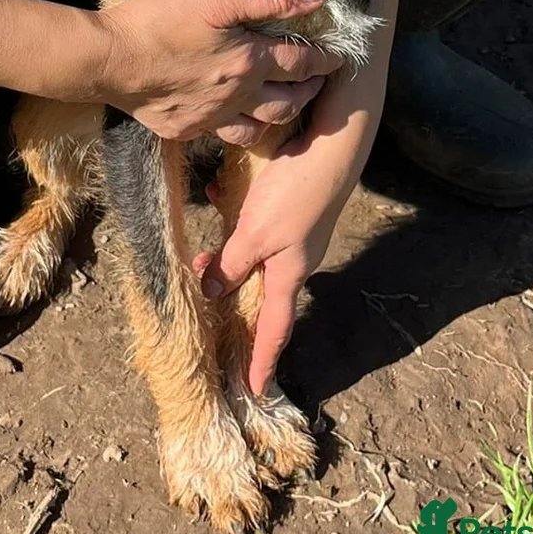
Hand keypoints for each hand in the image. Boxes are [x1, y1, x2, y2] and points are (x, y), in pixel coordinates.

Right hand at [94, 0, 340, 142]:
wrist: (108, 59)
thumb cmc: (159, 21)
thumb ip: (268, 0)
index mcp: (249, 61)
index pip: (302, 62)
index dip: (325, 59)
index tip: (339, 57)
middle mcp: (238, 96)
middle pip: (289, 101)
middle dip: (310, 90)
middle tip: (318, 80)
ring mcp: (211, 119)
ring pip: (261, 128)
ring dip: (281, 115)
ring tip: (286, 102)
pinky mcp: (186, 130)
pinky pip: (223, 135)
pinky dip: (239, 126)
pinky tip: (236, 116)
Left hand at [196, 76, 378, 393]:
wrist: (331, 144)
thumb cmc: (295, 191)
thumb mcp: (255, 233)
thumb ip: (231, 263)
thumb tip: (213, 293)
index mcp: (289, 274)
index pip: (274, 329)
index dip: (262, 360)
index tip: (253, 390)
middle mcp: (294, 258)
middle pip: (260, 291)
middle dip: (233, 299)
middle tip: (206, 303)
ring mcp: (296, 232)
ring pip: (255, 253)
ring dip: (228, 254)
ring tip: (201, 256)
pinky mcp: (292, 205)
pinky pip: (257, 221)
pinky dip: (236, 215)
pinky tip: (217, 193)